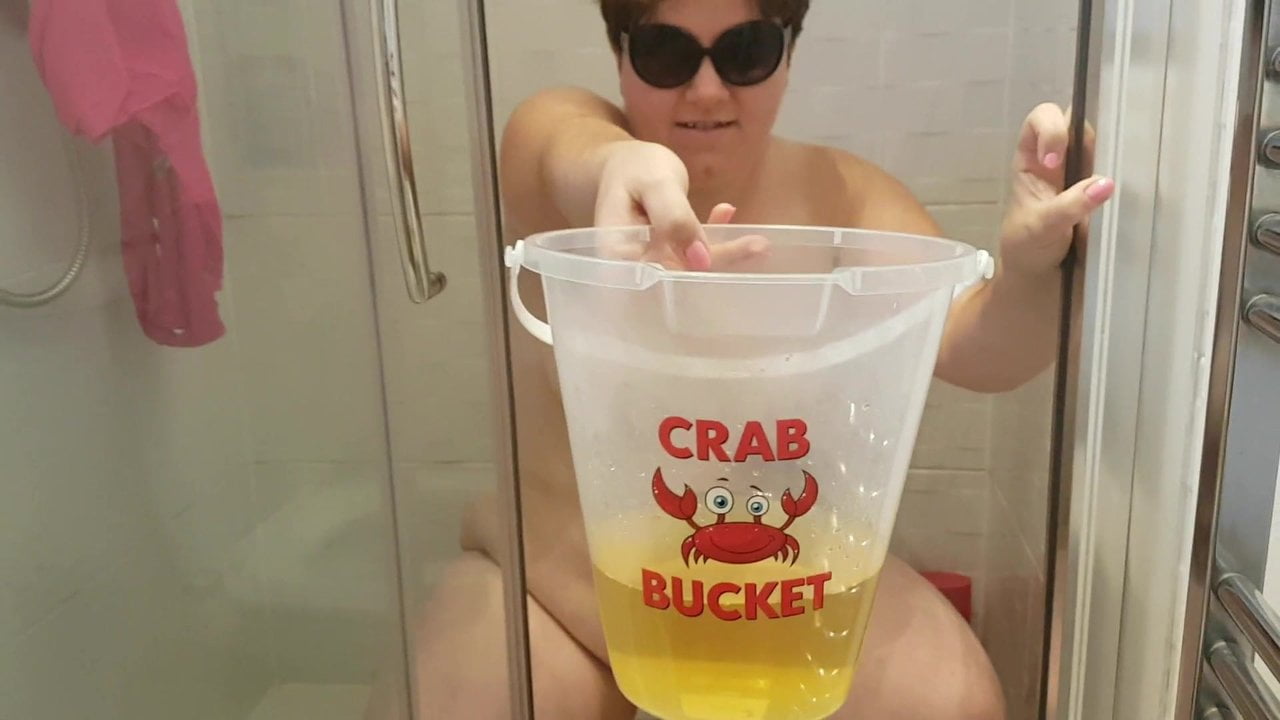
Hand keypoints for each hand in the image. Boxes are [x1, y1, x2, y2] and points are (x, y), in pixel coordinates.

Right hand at [594, 140, 765, 269]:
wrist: (626, 162)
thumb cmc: (632, 168)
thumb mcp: (655, 185)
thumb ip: (674, 220)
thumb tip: (702, 262)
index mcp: (618, 256)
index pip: (652, 282)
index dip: (687, 285)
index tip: (722, 272)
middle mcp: (635, 266)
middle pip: (678, 276)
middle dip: (719, 265)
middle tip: (758, 249)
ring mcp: (654, 262)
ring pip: (693, 266)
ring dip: (726, 252)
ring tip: (760, 242)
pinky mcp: (670, 254)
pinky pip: (696, 252)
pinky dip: (716, 236)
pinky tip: (727, 214)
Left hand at [999, 103, 1113, 279]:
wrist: (1040, 277)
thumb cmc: (1028, 248)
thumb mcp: (1040, 228)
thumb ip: (1069, 207)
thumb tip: (1106, 184)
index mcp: (1032, 159)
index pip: (1041, 119)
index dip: (1051, 128)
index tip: (1055, 160)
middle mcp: (1060, 158)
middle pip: (1079, 123)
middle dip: (1090, 133)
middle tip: (1096, 163)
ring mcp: (1084, 173)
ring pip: (1104, 142)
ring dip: (1115, 149)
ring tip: (1124, 167)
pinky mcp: (1105, 190)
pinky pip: (1120, 168)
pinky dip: (1129, 170)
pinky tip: (1136, 181)